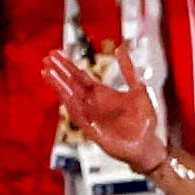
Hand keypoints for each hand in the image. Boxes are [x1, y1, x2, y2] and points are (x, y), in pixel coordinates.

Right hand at [41, 44, 167, 174]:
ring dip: (59, 86)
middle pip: (71, 85)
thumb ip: (129, 71)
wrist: (149, 145)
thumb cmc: (144, 121)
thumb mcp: (139, 90)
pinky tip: (63, 93)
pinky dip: (71, 105)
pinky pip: (79, 115)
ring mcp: (91, 116)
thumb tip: (121, 48)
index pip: (79, 76)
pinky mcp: (93, 130)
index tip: (55, 53)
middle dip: (59, 72)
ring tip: (47, 72)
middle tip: (46, 59)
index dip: (67, 65)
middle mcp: (92, 104)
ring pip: (70, 99)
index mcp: (101, 94)